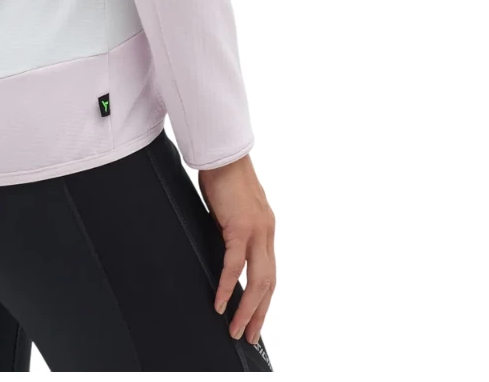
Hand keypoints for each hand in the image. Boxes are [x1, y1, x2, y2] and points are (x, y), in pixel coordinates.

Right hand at [197, 155, 275, 345]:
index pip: (269, 272)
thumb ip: (232, 230)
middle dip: (259, 313)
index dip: (264, 298)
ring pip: (257, 281)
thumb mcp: (232, 209)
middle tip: (249, 335)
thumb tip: (222, 249)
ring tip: (236, 328)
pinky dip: (227, 286)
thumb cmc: (223, 175)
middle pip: (269, 283)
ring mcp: (257, 231)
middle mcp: (266, 233)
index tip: (255, 318)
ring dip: (247, 308)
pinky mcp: (240, 227)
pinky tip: (219, 302)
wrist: (222, 153)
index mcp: (265, 229)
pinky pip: (234, 265)